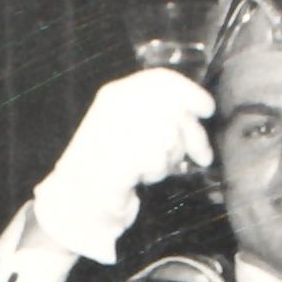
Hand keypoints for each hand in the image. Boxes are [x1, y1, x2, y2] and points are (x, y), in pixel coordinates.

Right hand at [31, 68, 213, 263]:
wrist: (74, 201)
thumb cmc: (107, 167)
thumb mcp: (130, 128)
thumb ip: (157, 113)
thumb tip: (197, 112)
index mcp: (113, 94)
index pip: (161, 80)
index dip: (190, 92)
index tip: (207, 110)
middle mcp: (111, 108)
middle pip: (173, 108)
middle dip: (192, 134)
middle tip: (200, 156)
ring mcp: (109, 131)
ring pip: (168, 133)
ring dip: (170, 157)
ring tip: (154, 168)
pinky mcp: (113, 159)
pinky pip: (155, 157)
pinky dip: (157, 171)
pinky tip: (143, 177)